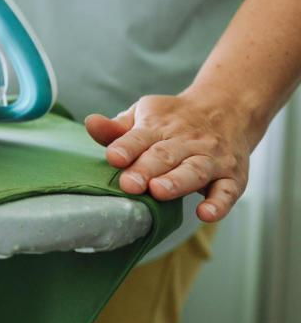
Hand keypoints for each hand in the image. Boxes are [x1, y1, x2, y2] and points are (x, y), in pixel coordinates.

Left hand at [84, 91, 253, 221]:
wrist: (227, 108)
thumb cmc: (173, 120)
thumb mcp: (143, 115)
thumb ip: (116, 128)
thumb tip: (90, 123)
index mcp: (158, 127)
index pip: (139, 136)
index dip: (126, 147)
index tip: (113, 157)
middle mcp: (186, 142)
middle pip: (165, 156)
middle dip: (146, 170)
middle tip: (129, 184)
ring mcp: (211, 159)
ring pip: (194, 171)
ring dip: (177, 182)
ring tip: (159, 191)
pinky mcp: (232, 177)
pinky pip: (227, 192)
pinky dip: (219, 204)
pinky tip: (206, 214)